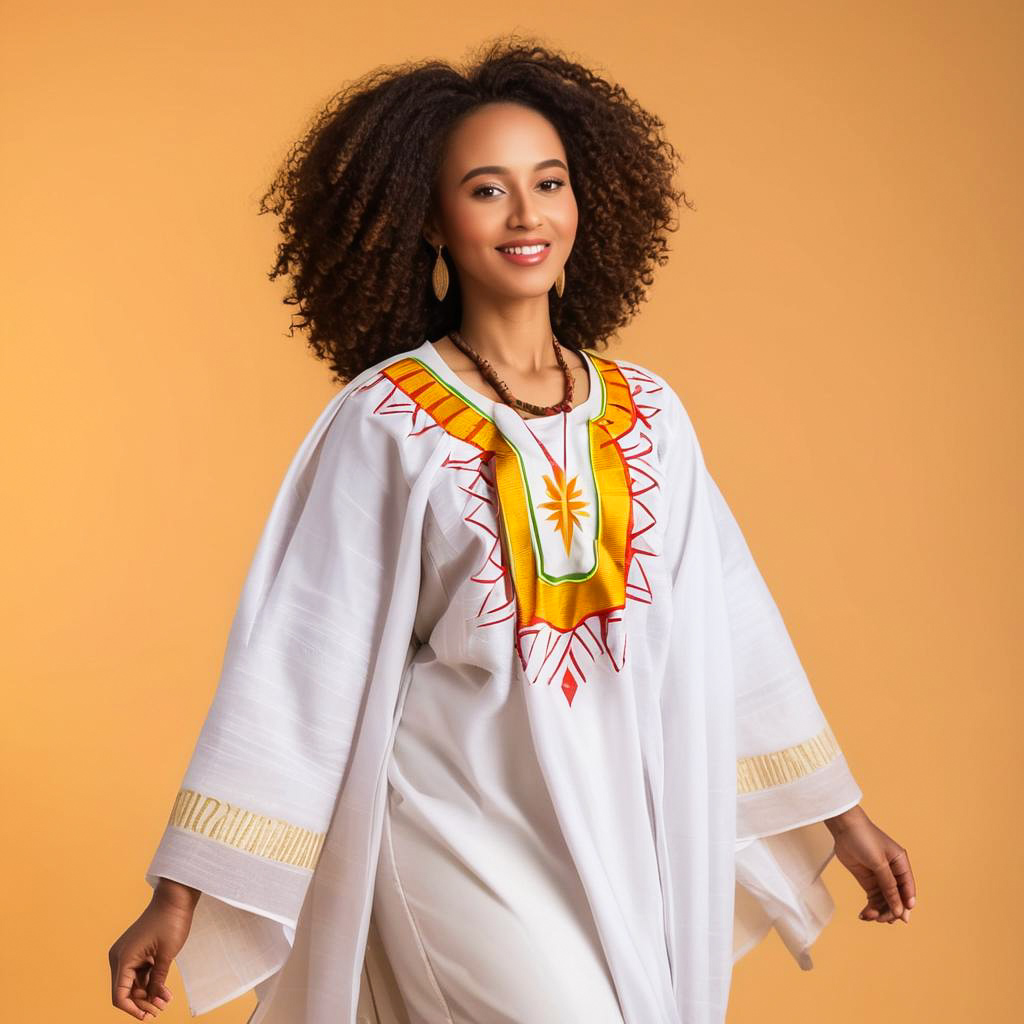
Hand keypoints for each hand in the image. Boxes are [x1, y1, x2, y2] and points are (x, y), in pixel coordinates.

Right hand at [107, 887, 195, 1018]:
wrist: (176, 898)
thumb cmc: (171, 922)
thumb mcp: (166, 955)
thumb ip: (157, 980)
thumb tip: (152, 1002)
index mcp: (123, 958)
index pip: (119, 995)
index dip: (132, 1009)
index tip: (148, 1017)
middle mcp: (120, 958)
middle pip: (126, 992)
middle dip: (143, 1003)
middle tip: (161, 1009)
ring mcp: (128, 954)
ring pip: (134, 984)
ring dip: (148, 994)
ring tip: (166, 1001)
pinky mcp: (137, 952)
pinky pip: (140, 974)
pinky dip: (151, 983)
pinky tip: (164, 992)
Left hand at [825, 805, 916, 923]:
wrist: (844, 827)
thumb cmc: (864, 838)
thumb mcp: (879, 862)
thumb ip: (888, 886)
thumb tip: (899, 908)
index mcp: (901, 864)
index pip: (908, 889)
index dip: (906, 904)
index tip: (902, 918)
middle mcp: (893, 872)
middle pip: (897, 898)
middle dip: (891, 910)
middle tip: (881, 919)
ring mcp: (880, 877)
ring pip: (885, 901)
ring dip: (880, 911)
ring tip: (869, 917)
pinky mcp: (868, 880)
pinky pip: (873, 898)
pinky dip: (871, 908)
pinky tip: (865, 915)